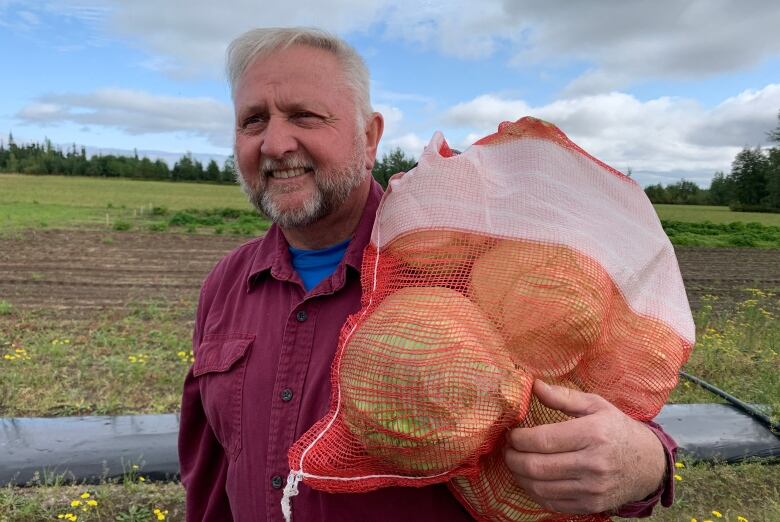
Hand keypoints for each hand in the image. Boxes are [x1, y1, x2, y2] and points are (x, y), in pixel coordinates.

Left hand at [503, 380, 665, 513]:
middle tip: (508, 450)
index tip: (512, 434)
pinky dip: (534, 492)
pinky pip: (552, 502)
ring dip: (519, 476)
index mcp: (593, 434)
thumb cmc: (618, 429)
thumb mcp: (596, 405)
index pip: (543, 440)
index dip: (519, 438)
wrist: (649, 465)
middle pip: (537, 466)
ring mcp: (592, 488)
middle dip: (513, 458)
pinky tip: (530, 479)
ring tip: (515, 463)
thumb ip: (563, 396)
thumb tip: (534, 386)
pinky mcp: (591, 505)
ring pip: (540, 487)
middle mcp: (593, 464)